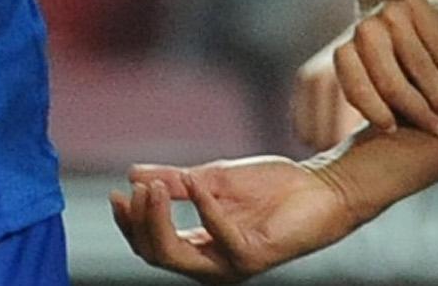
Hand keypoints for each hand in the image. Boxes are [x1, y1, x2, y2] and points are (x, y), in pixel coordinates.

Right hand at [114, 158, 360, 278]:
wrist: (321, 188)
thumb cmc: (272, 187)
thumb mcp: (213, 179)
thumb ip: (175, 181)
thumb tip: (133, 174)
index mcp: (200, 248)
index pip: (150, 245)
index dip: (129, 222)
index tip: (117, 192)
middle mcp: (211, 264)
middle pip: (156, 254)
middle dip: (140, 221)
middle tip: (136, 188)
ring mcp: (231, 264)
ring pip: (177, 255)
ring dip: (160, 220)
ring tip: (155, 186)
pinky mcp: (252, 255)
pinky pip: (218, 235)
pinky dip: (203, 207)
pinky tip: (196, 182)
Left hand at [295, 0, 437, 141]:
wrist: (401, 5)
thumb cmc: (391, 62)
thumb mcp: (374, 80)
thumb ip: (374, 109)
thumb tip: (356, 174)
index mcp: (346, 54)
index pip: (355, 86)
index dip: (374, 109)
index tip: (395, 130)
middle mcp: (365, 32)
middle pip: (390, 79)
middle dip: (418, 110)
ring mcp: (391, 14)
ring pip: (418, 62)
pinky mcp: (419, 5)